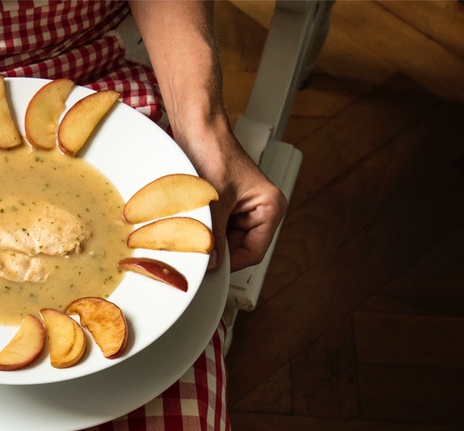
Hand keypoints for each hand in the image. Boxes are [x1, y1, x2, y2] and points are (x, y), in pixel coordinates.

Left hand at [183, 127, 286, 272]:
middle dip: (217, 249)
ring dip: (208, 238)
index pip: (253, 253)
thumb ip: (215, 236)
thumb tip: (212, 263)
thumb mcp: (215, 201)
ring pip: (223, 241)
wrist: (197, 128)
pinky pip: (214, 229)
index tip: (210, 268)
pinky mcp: (224, 206)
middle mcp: (259, 210)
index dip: (230, 263)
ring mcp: (240, 209)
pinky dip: (202, 229)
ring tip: (194, 226)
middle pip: (238, 249)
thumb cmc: (214, 150)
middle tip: (197, 249)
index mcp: (270, 207)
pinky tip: (192, 220)